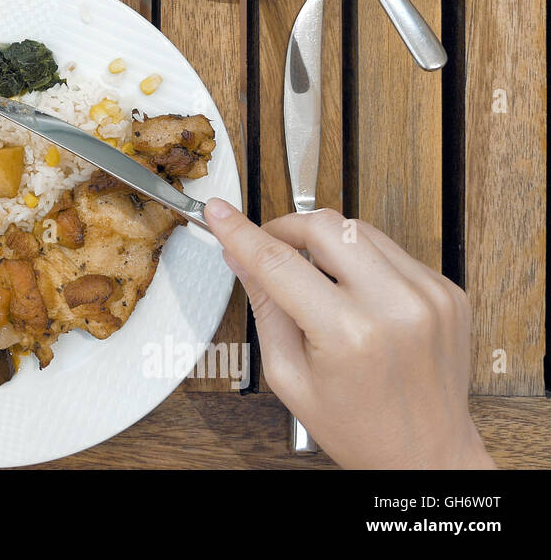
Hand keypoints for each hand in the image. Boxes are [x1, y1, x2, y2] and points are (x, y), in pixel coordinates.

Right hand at [204, 198, 493, 468]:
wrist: (427, 452)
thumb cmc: (359, 427)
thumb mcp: (289, 376)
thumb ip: (265, 307)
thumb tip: (240, 255)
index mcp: (349, 334)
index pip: (279, 262)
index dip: (241, 232)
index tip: (219, 213)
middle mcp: (395, 306)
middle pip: (326, 225)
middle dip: (287, 227)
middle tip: (269, 247)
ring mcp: (428, 294)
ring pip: (360, 229)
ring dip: (326, 243)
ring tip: (317, 280)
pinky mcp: (446, 290)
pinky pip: (391, 250)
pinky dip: (363, 261)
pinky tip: (356, 295)